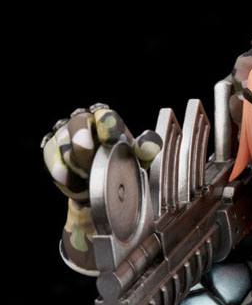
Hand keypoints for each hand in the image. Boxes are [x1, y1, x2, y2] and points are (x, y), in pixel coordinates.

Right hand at [41, 104, 161, 272]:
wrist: (102, 188)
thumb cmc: (123, 165)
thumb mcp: (139, 159)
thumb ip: (146, 149)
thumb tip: (149, 143)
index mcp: (108, 121)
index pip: (106, 116)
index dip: (107, 126)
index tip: (109, 140)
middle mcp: (84, 122)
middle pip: (78, 122)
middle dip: (81, 138)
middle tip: (86, 151)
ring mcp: (65, 135)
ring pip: (62, 142)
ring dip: (74, 163)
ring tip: (86, 177)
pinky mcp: (52, 151)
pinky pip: (50, 158)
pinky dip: (61, 172)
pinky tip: (72, 184)